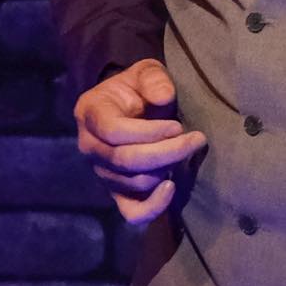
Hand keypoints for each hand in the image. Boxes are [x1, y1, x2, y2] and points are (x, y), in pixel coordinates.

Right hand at [75, 57, 204, 223]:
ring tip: (185, 150)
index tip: (178, 126)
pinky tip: (172, 187)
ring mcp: (102, 173)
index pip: (114, 131)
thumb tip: (164, 97)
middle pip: (126, 160)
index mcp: (90, 113)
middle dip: (167, 152)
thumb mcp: (146, 72)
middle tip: (196, 139)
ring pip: (135, 182)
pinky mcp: (117, 193)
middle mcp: (90, 147)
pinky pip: (132, 212)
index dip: (149, 132)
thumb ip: (154, 79)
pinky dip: (154, 207)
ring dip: (167, 169)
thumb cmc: (137, 89)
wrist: (130, 109)